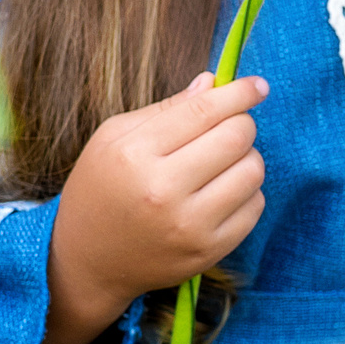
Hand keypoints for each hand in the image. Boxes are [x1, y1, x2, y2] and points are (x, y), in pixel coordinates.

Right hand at [41, 73, 267, 343]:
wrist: (87, 261)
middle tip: (229, 127)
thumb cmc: (100, 189)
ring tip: (221, 163)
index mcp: (134, 154)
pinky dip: (246, 192)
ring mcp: (188, 226)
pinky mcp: (208, 252)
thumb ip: (166, 109)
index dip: (239, 92)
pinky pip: (255, 206)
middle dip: (241, 123)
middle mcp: (162, 191)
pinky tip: (221, 193)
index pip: (204, 110)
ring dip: (246, 158)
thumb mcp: (113, 138)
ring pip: (253, 170)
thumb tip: (213, 83)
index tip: (257, 85)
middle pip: (237, 137)